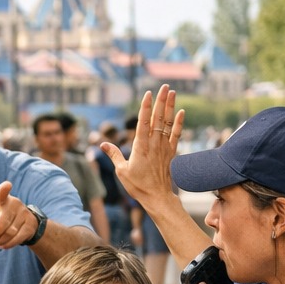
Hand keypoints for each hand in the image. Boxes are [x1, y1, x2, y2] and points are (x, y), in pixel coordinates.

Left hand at [0, 182, 39, 248]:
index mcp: (1, 199)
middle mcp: (14, 202)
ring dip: (1, 241)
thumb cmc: (2, 222)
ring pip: (10, 232)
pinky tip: (4, 245)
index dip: (4, 189)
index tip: (7, 185)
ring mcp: (24, 212)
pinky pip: (18, 237)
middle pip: (2, 223)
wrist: (22, 226)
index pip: (2, 193)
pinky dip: (9, 244)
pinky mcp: (31, 223)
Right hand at [102, 87, 182, 210]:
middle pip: (158, 118)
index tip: (148, 94)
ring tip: (172, 92)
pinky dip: (179, 123)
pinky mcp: (171, 152)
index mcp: (140, 147)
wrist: (157, 197)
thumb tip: (103, 144)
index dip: (146, 107)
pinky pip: (176, 134)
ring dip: (170, 107)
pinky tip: (181, 112)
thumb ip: (114, 155)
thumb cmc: (137, 185)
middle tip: (164, 86)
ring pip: (168, 123)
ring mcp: (164, 147)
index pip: (144, 122)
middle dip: (161, 101)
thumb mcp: (121, 171)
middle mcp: (153, 144)